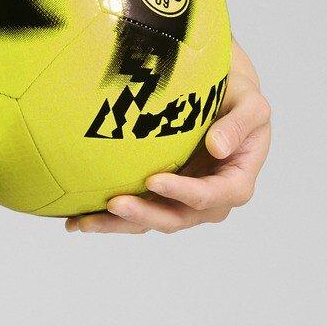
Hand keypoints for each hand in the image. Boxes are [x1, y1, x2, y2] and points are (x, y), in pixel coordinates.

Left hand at [66, 43, 271, 235]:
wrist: (221, 101)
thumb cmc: (239, 99)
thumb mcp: (252, 104)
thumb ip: (240, 123)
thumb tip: (218, 148)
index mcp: (235, 184)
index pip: (209, 196)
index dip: (183, 193)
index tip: (154, 180)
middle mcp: (208, 202)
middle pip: (175, 219)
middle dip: (143, 215)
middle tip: (113, 203)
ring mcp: (180, 205)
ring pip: (148, 223)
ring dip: (116, 225)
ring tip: (83, 222)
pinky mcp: (158, 202)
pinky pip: (132, 215)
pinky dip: (105, 219)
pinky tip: (74, 220)